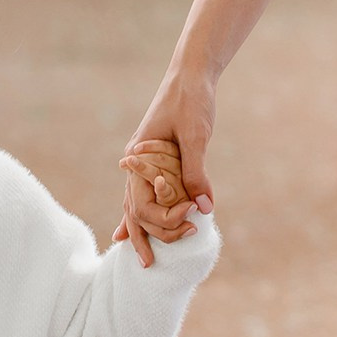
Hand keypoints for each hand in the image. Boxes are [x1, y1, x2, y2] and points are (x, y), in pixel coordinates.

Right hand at [118, 78, 214, 267]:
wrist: (191, 75)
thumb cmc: (191, 101)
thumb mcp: (196, 135)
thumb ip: (196, 172)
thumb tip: (204, 208)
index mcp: (140, 157)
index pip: (140, 203)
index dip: (164, 218)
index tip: (191, 217)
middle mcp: (137, 163)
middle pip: (133, 209)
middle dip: (145, 235)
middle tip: (156, 261)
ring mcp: (144, 163)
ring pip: (136, 204)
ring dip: (141, 229)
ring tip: (141, 259)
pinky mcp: (156, 161)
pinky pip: (146, 193)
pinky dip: (142, 213)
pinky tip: (131, 232)